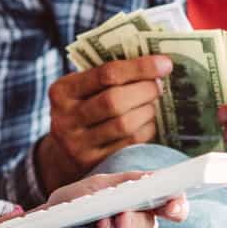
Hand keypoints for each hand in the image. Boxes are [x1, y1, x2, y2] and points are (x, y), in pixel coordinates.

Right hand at [39, 56, 172, 191]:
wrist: (63, 152)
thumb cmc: (83, 108)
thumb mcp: (83, 88)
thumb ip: (110, 75)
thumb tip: (156, 64)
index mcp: (62, 91)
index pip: (106, 74)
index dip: (140, 67)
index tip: (165, 64)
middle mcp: (65, 119)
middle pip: (115, 101)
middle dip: (145, 90)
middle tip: (158, 85)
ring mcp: (78, 145)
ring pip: (124, 124)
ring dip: (147, 111)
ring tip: (151, 104)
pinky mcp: (93, 164)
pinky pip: (129, 144)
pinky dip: (146, 130)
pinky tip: (147, 123)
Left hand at [44, 171, 188, 227]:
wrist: (49, 225)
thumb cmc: (76, 201)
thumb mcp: (97, 185)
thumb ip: (124, 181)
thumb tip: (149, 180)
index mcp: (144, 200)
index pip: (173, 202)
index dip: (178, 205)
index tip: (172, 207)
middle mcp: (143, 223)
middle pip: (150, 224)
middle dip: (134, 220)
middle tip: (119, 217)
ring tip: (97, 226)